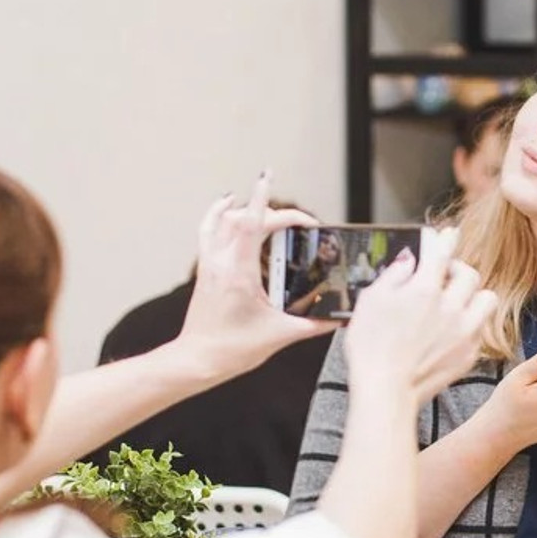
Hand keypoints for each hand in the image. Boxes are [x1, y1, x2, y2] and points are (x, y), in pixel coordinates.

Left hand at [175, 174, 332, 380]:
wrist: (197, 360)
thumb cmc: (232, 349)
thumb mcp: (280, 335)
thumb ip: (314, 324)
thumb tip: (339, 317)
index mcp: (240, 273)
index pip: (252, 223)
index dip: (263, 198)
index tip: (268, 177)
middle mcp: (221, 262)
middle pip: (243, 217)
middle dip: (275, 211)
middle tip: (302, 223)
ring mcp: (210, 264)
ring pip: (222, 219)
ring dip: (246, 207)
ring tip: (266, 203)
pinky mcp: (205, 270)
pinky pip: (208, 230)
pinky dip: (217, 213)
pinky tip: (227, 205)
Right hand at [342, 227, 499, 402]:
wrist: (385, 391)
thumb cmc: (370, 348)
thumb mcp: (370, 302)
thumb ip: (393, 275)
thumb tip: (409, 260)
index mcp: (423, 289)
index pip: (441, 252)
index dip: (443, 238)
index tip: (445, 234)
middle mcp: (450, 307)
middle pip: (469, 273)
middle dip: (457, 268)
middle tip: (443, 274)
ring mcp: (464, 332)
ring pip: (487, 299)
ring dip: (473, 295)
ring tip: (457, 300)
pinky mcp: (469, 354)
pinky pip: (482, 328)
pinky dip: (471, 322)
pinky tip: (453, 327)